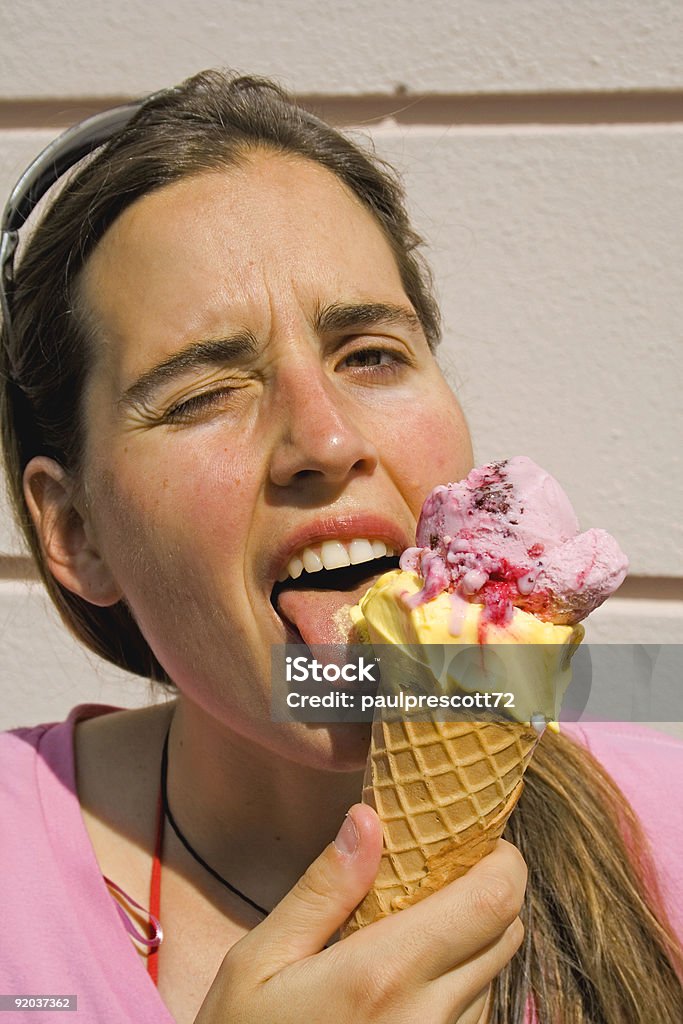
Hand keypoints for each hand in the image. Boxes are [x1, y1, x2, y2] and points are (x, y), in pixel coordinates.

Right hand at [194, 805, 525, 1023]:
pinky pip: (475, 1013)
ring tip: (417, 924)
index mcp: (384, 975)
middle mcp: (427, 1017)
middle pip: (505, 932)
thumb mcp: (259, 959)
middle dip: (487, 890)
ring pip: (493, 973)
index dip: (501, 860)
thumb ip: (323, 890)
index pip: (491, 901)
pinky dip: (458, 983)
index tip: (473, 837)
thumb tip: (368, 819)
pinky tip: (409, 976)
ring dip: (472, 939)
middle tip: (441, 870)